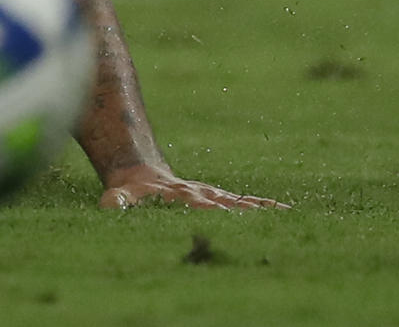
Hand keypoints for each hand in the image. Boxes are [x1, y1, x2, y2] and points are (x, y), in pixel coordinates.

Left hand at [98, 165, 288, 210]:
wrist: (140, 173)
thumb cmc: (131, 192)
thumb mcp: (120, 195)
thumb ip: (117, 201)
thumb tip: (110, 204)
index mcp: (181, 197)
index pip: (199, 206)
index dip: (209, 211)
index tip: (223, 214)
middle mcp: (201, 196)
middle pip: (227, 206)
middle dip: (244, 216)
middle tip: (269, 224)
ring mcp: (212, 196)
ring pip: (240, 203)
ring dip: (261, 212)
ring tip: (288, 219)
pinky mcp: (219, 198)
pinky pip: (245, 202)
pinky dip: (264, 206)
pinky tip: (286, 211)